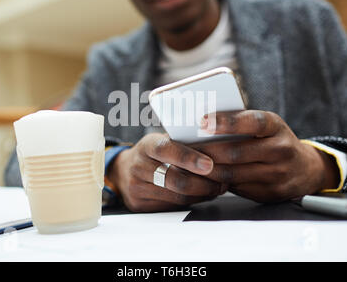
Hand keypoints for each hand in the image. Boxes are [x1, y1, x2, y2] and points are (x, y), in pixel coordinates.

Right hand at [107, 133, 225, 211]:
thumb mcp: (163, 140)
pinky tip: (202, 195)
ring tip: (218, 188)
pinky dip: (192, 201)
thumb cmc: (153, 153)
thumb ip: (183, 143)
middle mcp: (139, 166)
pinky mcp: (140, 205)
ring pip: (177, 196)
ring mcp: (137, 187)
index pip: (167, 149)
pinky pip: (173, 206)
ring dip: (203, 194)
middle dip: (204, 182)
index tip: (209, 164)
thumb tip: (217, 145)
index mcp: (147, 145)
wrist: (123, 171)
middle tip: (224, 181)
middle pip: (175, 179)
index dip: (189, 158)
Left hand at [194, 110, 339, 202]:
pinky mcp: (270, 193)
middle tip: (185, 148)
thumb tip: (203, 123)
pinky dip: (217, 183)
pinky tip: (205, 177)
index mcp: (276, 126)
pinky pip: (237, 189)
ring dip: (207, 169)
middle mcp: (280, 150)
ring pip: (232, 174)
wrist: (305, 169)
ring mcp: (277, 174)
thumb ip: (241, 122)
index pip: (252, 122)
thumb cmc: (275, 140)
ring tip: (190, 163)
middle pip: (236, 152)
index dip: (227, 122)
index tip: (203, 121)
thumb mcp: (266, 124)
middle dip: (206, 151)